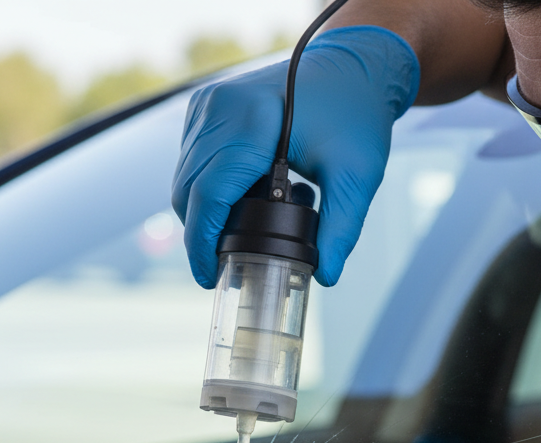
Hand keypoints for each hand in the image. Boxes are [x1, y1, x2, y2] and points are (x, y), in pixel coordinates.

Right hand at [172, 26, 418, 288]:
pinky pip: (189, 161)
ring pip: (183, 178)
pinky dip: (203, 190)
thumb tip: (326, 276)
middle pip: (188, 190)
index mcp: (251, 121)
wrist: (352, 66)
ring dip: (201, 213)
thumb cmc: (356, 114)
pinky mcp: (206, 105)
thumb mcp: (357, 176)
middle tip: (223, 266)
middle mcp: (220, 107)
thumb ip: (341, 228)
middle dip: (200, 235)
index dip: (202, 243)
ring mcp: (208, 103)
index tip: (208, 277)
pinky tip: (233, 202)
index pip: (208, 195)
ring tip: (233, 235)